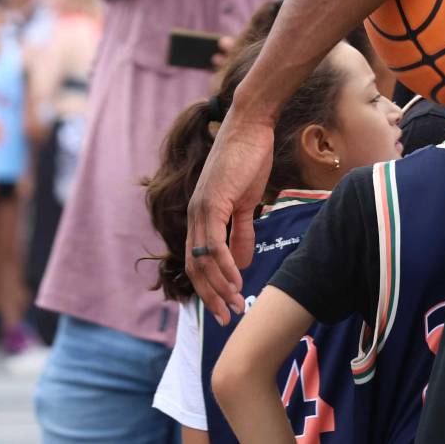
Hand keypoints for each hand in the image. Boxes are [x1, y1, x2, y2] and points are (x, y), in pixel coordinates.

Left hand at [185, 111, 273, 323]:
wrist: (249, 127)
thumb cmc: (249, 159)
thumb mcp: (248, 201)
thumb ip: (243, 231)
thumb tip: (243, 262)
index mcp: (201, 216)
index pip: (198, 262)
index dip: (209, 287)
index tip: (225, 307)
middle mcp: (194, 216)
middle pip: (196, 268)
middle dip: (211, 297)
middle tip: (227, 318)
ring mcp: (201, 210)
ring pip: (204, 260)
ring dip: (220, 286)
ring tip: (236, 304)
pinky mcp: (214, 202)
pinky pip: (215, 242)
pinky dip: (226, 264)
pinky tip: (238, 279)